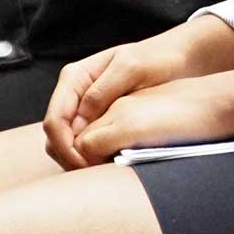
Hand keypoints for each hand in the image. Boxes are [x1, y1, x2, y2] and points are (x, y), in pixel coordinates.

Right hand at [43, 17, 233, 167]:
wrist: (178, 59)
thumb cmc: (158, 59)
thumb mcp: (132, 68)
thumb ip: (103, 91)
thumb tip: (79, 120)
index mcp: (75, 77)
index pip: (55, 120)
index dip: (65, 147)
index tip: (85, 164)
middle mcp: (74, 93)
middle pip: (55, 135)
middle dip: (68, 157)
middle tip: (93, 174)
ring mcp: (84, 107)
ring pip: (65, 142)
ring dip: (77, 160)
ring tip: (101, 171)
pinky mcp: (98, 119)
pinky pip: (83, 142)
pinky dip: (89, 156)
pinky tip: (107, 164)